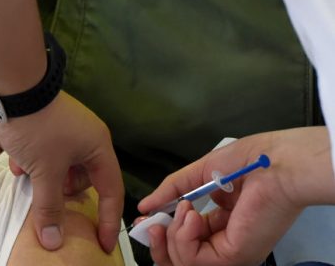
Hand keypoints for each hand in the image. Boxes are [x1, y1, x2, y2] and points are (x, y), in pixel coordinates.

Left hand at [0, 91, 123, 252]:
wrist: (7, 87)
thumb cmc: (36, 129)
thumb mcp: (45, 172)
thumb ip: (49, 207)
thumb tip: (53, 242)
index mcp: (97, 146)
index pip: (110, 189)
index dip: (107, 219)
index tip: (102, 244)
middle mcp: (85, 138)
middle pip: (82, 179)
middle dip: (63, 191)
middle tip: (48, 196)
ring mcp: (62, 130)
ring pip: (58, 167)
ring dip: (42, 176)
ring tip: (27, 175)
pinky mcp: (41, 126)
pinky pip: (41, 154)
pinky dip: (29, 163)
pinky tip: (15, 163)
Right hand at [139, 127, 333, 265]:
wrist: (275, 163)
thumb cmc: (246, 162)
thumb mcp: (198, 174)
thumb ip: (171, 191)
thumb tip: (144, 206)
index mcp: (221, 225)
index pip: (186, 240)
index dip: (163, 232)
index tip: (146, 219)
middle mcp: (225, 242)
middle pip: (180, 258)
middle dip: (159, 242)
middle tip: (151, 223)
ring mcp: (229, 252)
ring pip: (182, 262)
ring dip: (173, 234)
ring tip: (186, 208)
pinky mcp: (232, 256)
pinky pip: (192, 258)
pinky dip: (182, 236)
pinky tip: (192, 214)